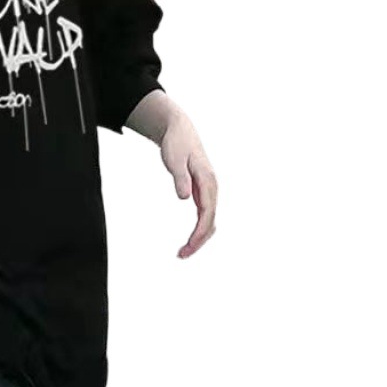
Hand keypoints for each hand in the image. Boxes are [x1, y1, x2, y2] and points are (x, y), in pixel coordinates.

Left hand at [159, 114, 217, 258]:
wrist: (180, 131)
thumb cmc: (176, 144)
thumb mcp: (174, 159)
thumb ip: (180, 178)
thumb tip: (184, 198)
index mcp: (208, 181)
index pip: (207, 212)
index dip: (199, 232)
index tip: (189, 245)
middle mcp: (212, 188)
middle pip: (210, 221)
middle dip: (198, 241)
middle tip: (181, 255)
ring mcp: (209, 191)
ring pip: (209, 221)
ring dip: (199, 238)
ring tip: (182, 252)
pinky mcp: (203, 192)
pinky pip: (205, 216)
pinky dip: (199, 230)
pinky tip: (190, 240)